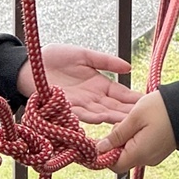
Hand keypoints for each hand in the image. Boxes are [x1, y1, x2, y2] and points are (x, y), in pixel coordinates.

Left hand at [17, 43, 141, 123]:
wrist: (30, 64)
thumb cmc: (56, 57)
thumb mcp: (85, 55)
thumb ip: (105, 61)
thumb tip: (129, 67)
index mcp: (99, 84)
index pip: (120, 94)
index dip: (133, 98)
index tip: (149, 103)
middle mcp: (91, 98)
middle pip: (113, 108)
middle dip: (127, 114)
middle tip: (144, 120)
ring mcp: (79, 104)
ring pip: (99, 114)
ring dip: (111, 119)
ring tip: (125, 123)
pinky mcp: (64, 106)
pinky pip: (78, 113)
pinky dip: (89, 116)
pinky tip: (100, 119)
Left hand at [96, 91, 176, 172]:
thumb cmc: (162, 109)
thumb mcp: (134, 117)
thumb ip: (117, 134)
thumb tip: (101, 148)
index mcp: (139, 154)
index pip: (114, 164)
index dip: (105, 152)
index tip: (105, 136)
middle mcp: (147, 159)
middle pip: (122, 157)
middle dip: (117, 140)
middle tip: (123, 121)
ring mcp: (154, 155)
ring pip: (131, 150)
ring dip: (128, 136)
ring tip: (135, 119)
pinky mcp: (159, 149)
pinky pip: (142, 146)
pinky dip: (137, 135)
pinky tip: (143, 122)